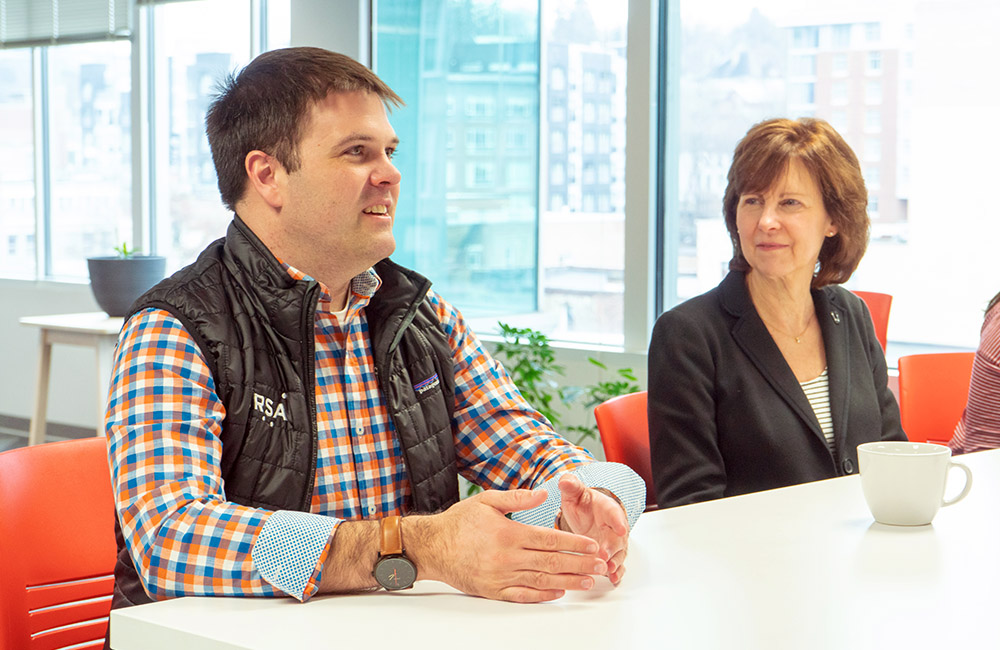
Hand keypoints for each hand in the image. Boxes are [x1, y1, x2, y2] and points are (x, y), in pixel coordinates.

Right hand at [406, 488, 607, 602]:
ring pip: (542, 580)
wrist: (431, 547)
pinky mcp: (493, 590)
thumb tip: (544, 493)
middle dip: (580, 563)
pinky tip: (559, 592)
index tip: (592, 545)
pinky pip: (523, 595)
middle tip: (601, 565)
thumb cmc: (458, 522)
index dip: (574, 543)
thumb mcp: (487, 501)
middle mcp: (508, 557)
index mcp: (509, 533)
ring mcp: (501, 577)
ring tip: (588, 581)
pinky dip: (543, 595)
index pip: (551, 539)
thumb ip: (517, 498)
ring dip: (568, 581)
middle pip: (552, 562)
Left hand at [556, 474, 629, 584]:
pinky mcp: (610, 556)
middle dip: (612, 547)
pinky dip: (616, 573)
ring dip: (614, 562)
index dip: (618, 521)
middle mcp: (615, 527)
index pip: (615, 514)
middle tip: (604, 554)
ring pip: (618, 554)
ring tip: (608, 570)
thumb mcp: (575, 493)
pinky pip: (616, 565)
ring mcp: (613, 543)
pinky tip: (613, 579)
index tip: (621, 528)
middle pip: (618, 538)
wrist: (586, 514)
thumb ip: (571, 486)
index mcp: (608, 509)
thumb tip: (565, 480)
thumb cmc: (582, 504)